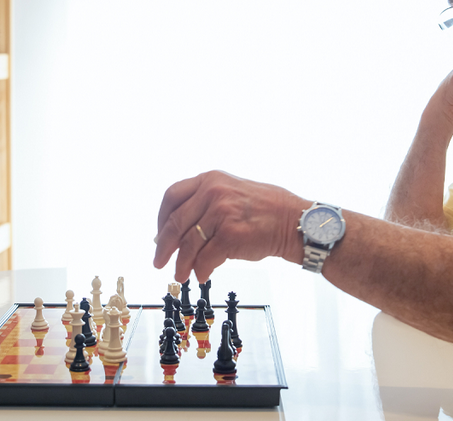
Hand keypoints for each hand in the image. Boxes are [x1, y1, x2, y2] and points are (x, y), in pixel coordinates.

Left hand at [154, 171, 309, 281]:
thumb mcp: (231, 192)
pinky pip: (205, 258)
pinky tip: (202, 275)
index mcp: (210, 179)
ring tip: (181, 274)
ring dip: (182, 264)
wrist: (293, 221)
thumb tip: (178, 231)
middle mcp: (212, 192)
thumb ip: (205, 204)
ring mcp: (221, 212)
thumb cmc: (266, 210)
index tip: (159, 235)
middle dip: (164, 246)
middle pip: (175, 222)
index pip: (171, 197)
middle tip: (159, 261)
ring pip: (189, 244)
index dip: (161, 219)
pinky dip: (201, 270)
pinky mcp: (230, 234)